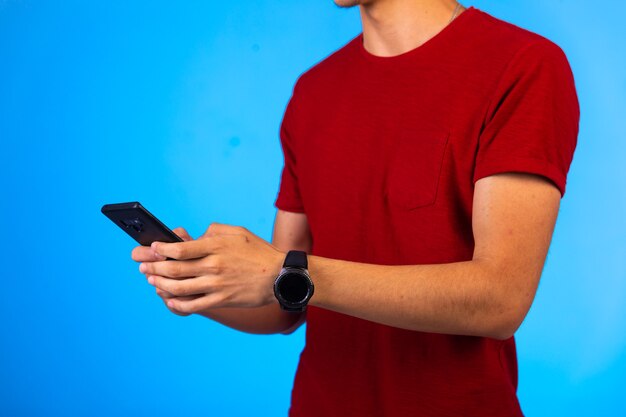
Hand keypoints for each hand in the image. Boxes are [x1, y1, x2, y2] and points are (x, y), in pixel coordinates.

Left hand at [138, 223, 284, 313]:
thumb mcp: (238, 232)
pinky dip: (177, 304)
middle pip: (174, 269)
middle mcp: (214, 265)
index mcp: (216, 246)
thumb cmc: (259, 252)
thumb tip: (196, 237)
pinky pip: (193, 305)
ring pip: (179, 288)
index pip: (180, 248)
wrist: (280, 276)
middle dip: (154, 268)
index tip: (153, 248)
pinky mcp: (222, 300)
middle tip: (143, 267)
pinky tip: (169, 299)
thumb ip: (214, 231)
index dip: (161, 250)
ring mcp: (217, 285)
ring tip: (152, 281)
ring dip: (161, 285)